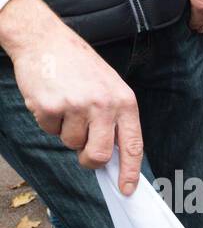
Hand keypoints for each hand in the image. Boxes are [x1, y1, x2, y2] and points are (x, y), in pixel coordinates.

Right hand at [0, 0, 143, 193]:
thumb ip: (115, 119)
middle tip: (83, 154)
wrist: (44, 38)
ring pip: (71, 143)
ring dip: (66, 132)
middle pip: (99, 155)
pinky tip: (51, 99)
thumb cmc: (79, 66)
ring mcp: (77, 105)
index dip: (130, 172)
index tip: (128, 190)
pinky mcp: (50, 106)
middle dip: (90, 161)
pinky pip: (50, 130)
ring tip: (66, 106)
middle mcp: (104, 105)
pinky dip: (48, 121)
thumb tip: (114, 157)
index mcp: (124, 102)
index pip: (132, 146)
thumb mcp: (110, 87)